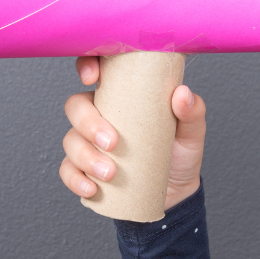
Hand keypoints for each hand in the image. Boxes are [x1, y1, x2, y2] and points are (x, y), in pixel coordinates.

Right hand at [59, 55, 206, 211]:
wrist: (177, 192)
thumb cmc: (179, 153)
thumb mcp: (191, 131)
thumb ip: (192, 111)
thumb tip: (182, 94)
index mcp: (122, 96)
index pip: (95, 70)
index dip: (86, 66)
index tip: (93, 77)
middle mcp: (99, 115)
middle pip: (75, 106)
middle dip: (87, 123)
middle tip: (112, 143)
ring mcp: (88, 142)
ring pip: (70, 140)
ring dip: (85, 156)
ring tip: (110, 173)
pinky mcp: (84, 169)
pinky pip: (67, 171)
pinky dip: (75, 179)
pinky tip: (92, 188)